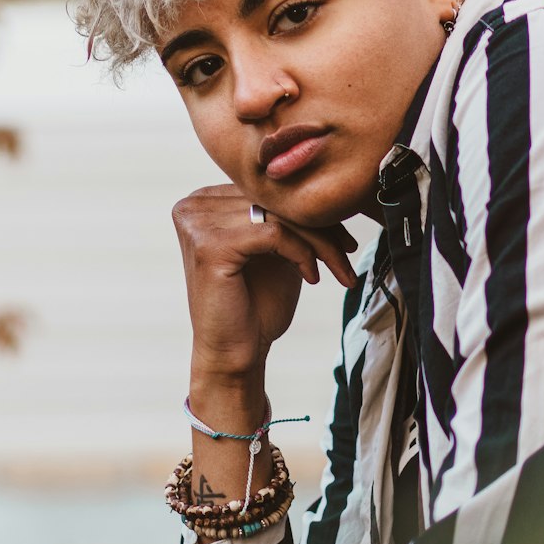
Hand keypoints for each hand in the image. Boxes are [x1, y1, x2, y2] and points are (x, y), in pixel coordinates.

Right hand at [172, 184, 357, 382]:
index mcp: (203, 200)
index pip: (267, 192)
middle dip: (320, 227)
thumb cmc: (255, 305)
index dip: (310, 213)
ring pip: (278, 216)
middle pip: (273, 202)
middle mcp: (193, 205)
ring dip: (318, 243)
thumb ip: (284, 216)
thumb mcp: (274, 250)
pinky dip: (301, 252)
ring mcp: (197, 224)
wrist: (235, 354)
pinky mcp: (210, 246)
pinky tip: (311, 276)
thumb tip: (326, 189)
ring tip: (339, 268)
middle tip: (349, 251)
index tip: (344, 237)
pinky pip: (273, 233)